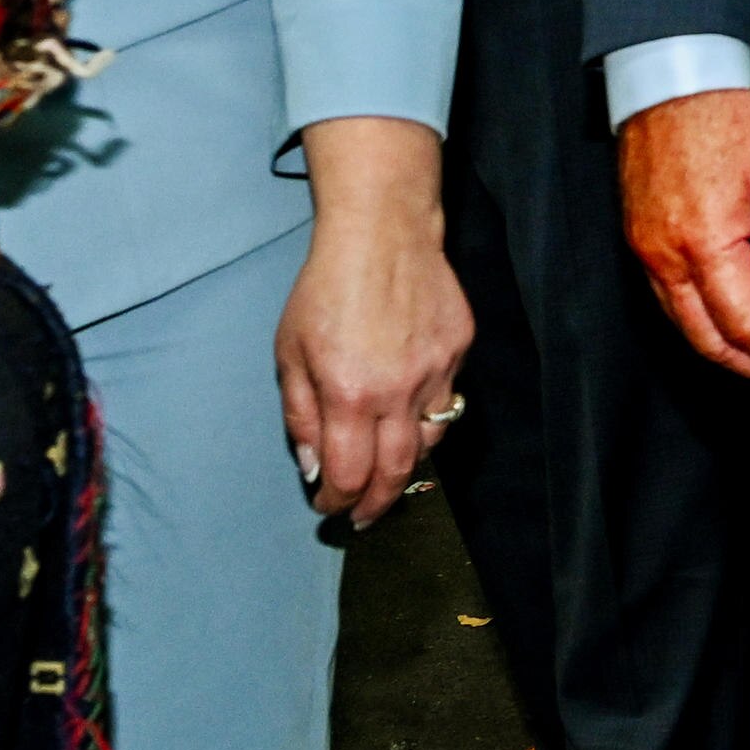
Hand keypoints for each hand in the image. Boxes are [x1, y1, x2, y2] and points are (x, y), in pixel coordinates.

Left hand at [276, 115, 472, 529]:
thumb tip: (313, 467)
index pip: (349, 476)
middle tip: (364, 516)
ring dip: (405, 464)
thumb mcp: (290, 353)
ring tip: (387, 469)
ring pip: (429, 442)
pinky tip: (408, 410)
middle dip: (377, 504)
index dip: (337, 501)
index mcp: (349, 395)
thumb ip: (300, 415)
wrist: (383, 232)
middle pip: (396, 474)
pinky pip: (446, 398)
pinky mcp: (459, 350)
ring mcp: (437, 370)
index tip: (328, 506)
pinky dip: (425, 416)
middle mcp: (398, 391)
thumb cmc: (325, 289)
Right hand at [619, 89, 749, 379]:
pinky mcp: (642, 242)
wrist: (670, 80)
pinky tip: (738, 320)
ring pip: (688, 329)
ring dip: (734, 351)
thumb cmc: (724, 118)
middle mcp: (666, 260)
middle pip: (711, 343)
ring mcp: (648, 254)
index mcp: (704, 245)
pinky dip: (708, 325)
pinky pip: (673, 305)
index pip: (747, 326)